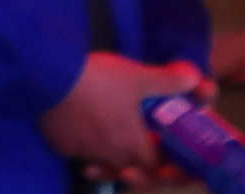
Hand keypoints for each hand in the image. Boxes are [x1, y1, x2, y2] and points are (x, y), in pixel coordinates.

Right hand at [39, 53, 204, 175]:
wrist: (48, 77)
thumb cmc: (99, 80)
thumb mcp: (137, 76)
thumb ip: (167, 81)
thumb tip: (195, 79)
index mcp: (131, 144)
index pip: (153, 167)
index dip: (161, 162)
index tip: (163, 151)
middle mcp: (109, 155)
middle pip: (128, 168)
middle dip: (134, 161)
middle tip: (137, 143)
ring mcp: (82, 152)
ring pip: (102, 162)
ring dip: (108, 155)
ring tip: (108, 137)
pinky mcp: (61, 145)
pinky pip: (78, 151)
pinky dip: (84, 144)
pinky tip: (81, 127)